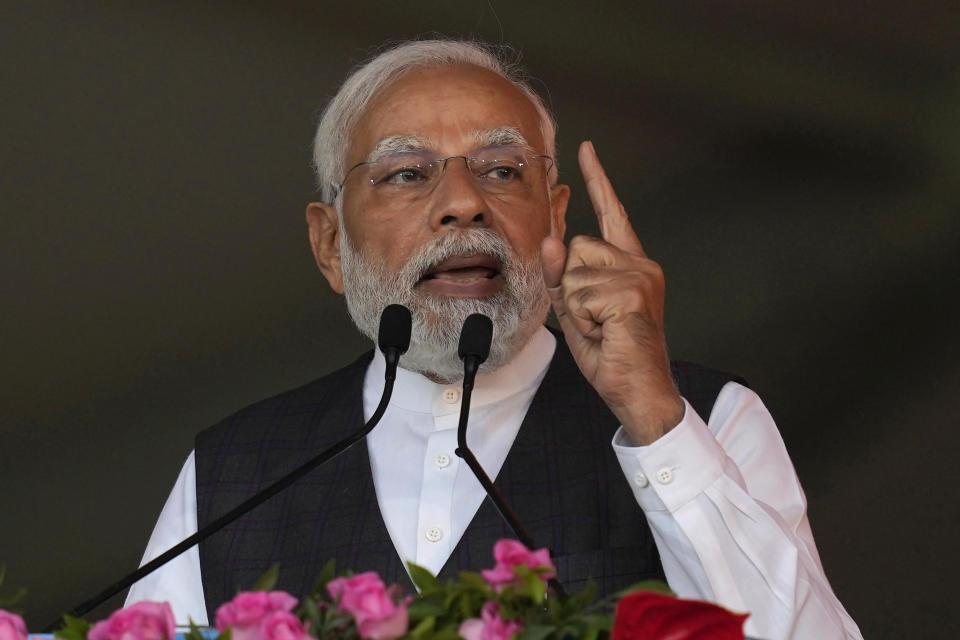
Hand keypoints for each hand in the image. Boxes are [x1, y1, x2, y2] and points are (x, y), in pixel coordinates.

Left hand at [541, 141, 683, 444]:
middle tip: (595, 319)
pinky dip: (584, 320)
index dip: (597, 180)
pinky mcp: (632, 292)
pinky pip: (579, 295)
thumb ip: (561, 275)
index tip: (585, 148)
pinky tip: (607, 333)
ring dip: (576, 306)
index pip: (612, 212)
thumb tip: (552, 240)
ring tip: (602, 328)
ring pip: (574, 272)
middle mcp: (640, 263)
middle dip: (571, 287)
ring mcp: (639, 275)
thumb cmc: (611, 352)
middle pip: (577, 248)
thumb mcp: (576, 310)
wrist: (637, 390)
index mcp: (629, 263)